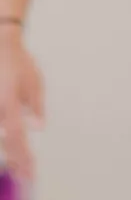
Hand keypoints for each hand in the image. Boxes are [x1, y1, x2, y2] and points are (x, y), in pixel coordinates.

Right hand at [0, 28, 42, 182]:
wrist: (2, 45)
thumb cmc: (19, 62)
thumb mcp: (34, 81)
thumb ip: (35, 106)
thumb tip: (38, 128)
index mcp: (9, 101)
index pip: (16, 135)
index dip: (22, 155)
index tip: (30, 169)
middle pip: (6, 141)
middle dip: (16, 160)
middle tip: (26, 175)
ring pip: (0, 137)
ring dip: (11, 154)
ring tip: (20, 168)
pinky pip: (0, 127)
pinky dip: (6, 141)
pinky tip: (12, 151)